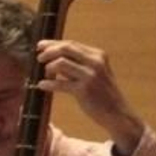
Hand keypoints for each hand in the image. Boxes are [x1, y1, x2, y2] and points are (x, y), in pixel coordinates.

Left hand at [34, 40, 144, 154]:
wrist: (117, 112)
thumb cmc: (102, 93)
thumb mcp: (95, 72)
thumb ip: (78, 64)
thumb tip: (53, 57)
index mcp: (98, 55)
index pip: (71, 44)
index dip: (53, 43)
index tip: (40, 46)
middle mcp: (95, 62)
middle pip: (65, 48)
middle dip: (48, 52)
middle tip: (39, 58)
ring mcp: (90, 75)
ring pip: (60, 63)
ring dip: (48, 68)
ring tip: (45, 75)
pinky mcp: (84, 90)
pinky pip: (59, 83)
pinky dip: (48, 84)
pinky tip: (42, 85)